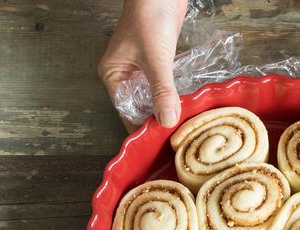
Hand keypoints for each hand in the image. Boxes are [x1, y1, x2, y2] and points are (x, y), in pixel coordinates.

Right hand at [99, 0, 186, 131]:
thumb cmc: (149, 18)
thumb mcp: (156, 58)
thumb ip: (161, 90)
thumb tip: (167, 121)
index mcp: (114, 74)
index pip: (126, 110)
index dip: (142, 125)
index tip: (160, 141)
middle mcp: (125, 74)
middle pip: (140, 105)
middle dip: (156, 118)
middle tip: (176, 136)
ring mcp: (142, 67)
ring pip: (153, 95)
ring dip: (166, 106)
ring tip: (182, 125)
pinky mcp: (158, 60)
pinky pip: (164, 83)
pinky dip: (172, 93)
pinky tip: (185, 104)